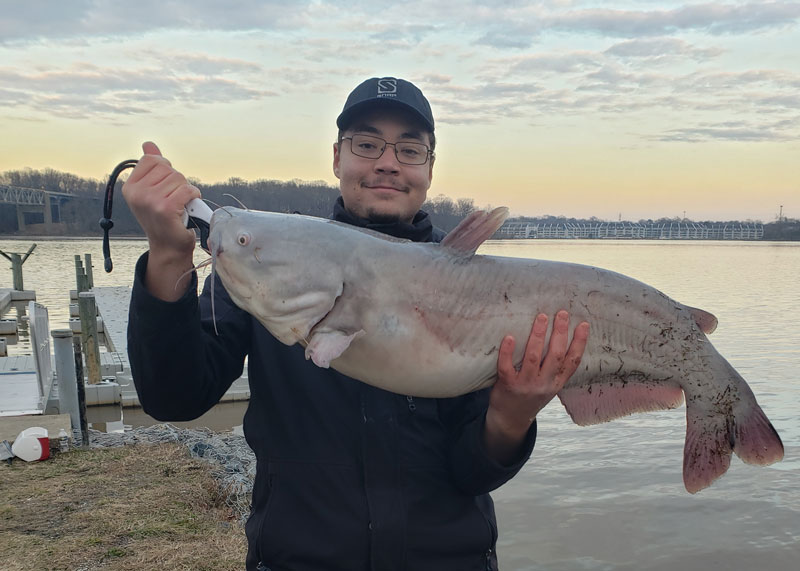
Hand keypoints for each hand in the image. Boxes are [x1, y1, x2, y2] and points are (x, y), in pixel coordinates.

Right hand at [121, 142, 200, 299]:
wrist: (168, 246)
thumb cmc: (163, 218)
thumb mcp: (153, 190)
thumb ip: (151, 167)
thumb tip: (148, 144)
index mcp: (130, 186)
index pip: (152, 159)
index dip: (165, 170)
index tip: (165, 187)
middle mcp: (136, 192)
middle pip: (168, 169)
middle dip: (177, 183)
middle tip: (173, 200)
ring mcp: (149, 200)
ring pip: (179, 179)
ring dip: (185, 192)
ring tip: (179, 206)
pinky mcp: (164, 208)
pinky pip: (187, 190)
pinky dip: (192, 197)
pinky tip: (187, 207)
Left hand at [484, 310, 588, 463]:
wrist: (510, 420)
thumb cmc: (529, 397)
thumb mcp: (548, 386)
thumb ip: (553, 368)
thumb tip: (559, 335)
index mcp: (556, 383)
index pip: (572, 362)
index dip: (580, 343)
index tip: (584, 324)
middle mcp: (544, 384)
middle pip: (556, 356)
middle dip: (560, 333)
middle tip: (561, 313)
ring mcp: (526, 385)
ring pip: (534, 358)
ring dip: (538, 336)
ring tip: (541, 318)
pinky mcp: (508, 386)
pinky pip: (507, 367)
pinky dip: (508, 352)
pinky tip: (509, 337)